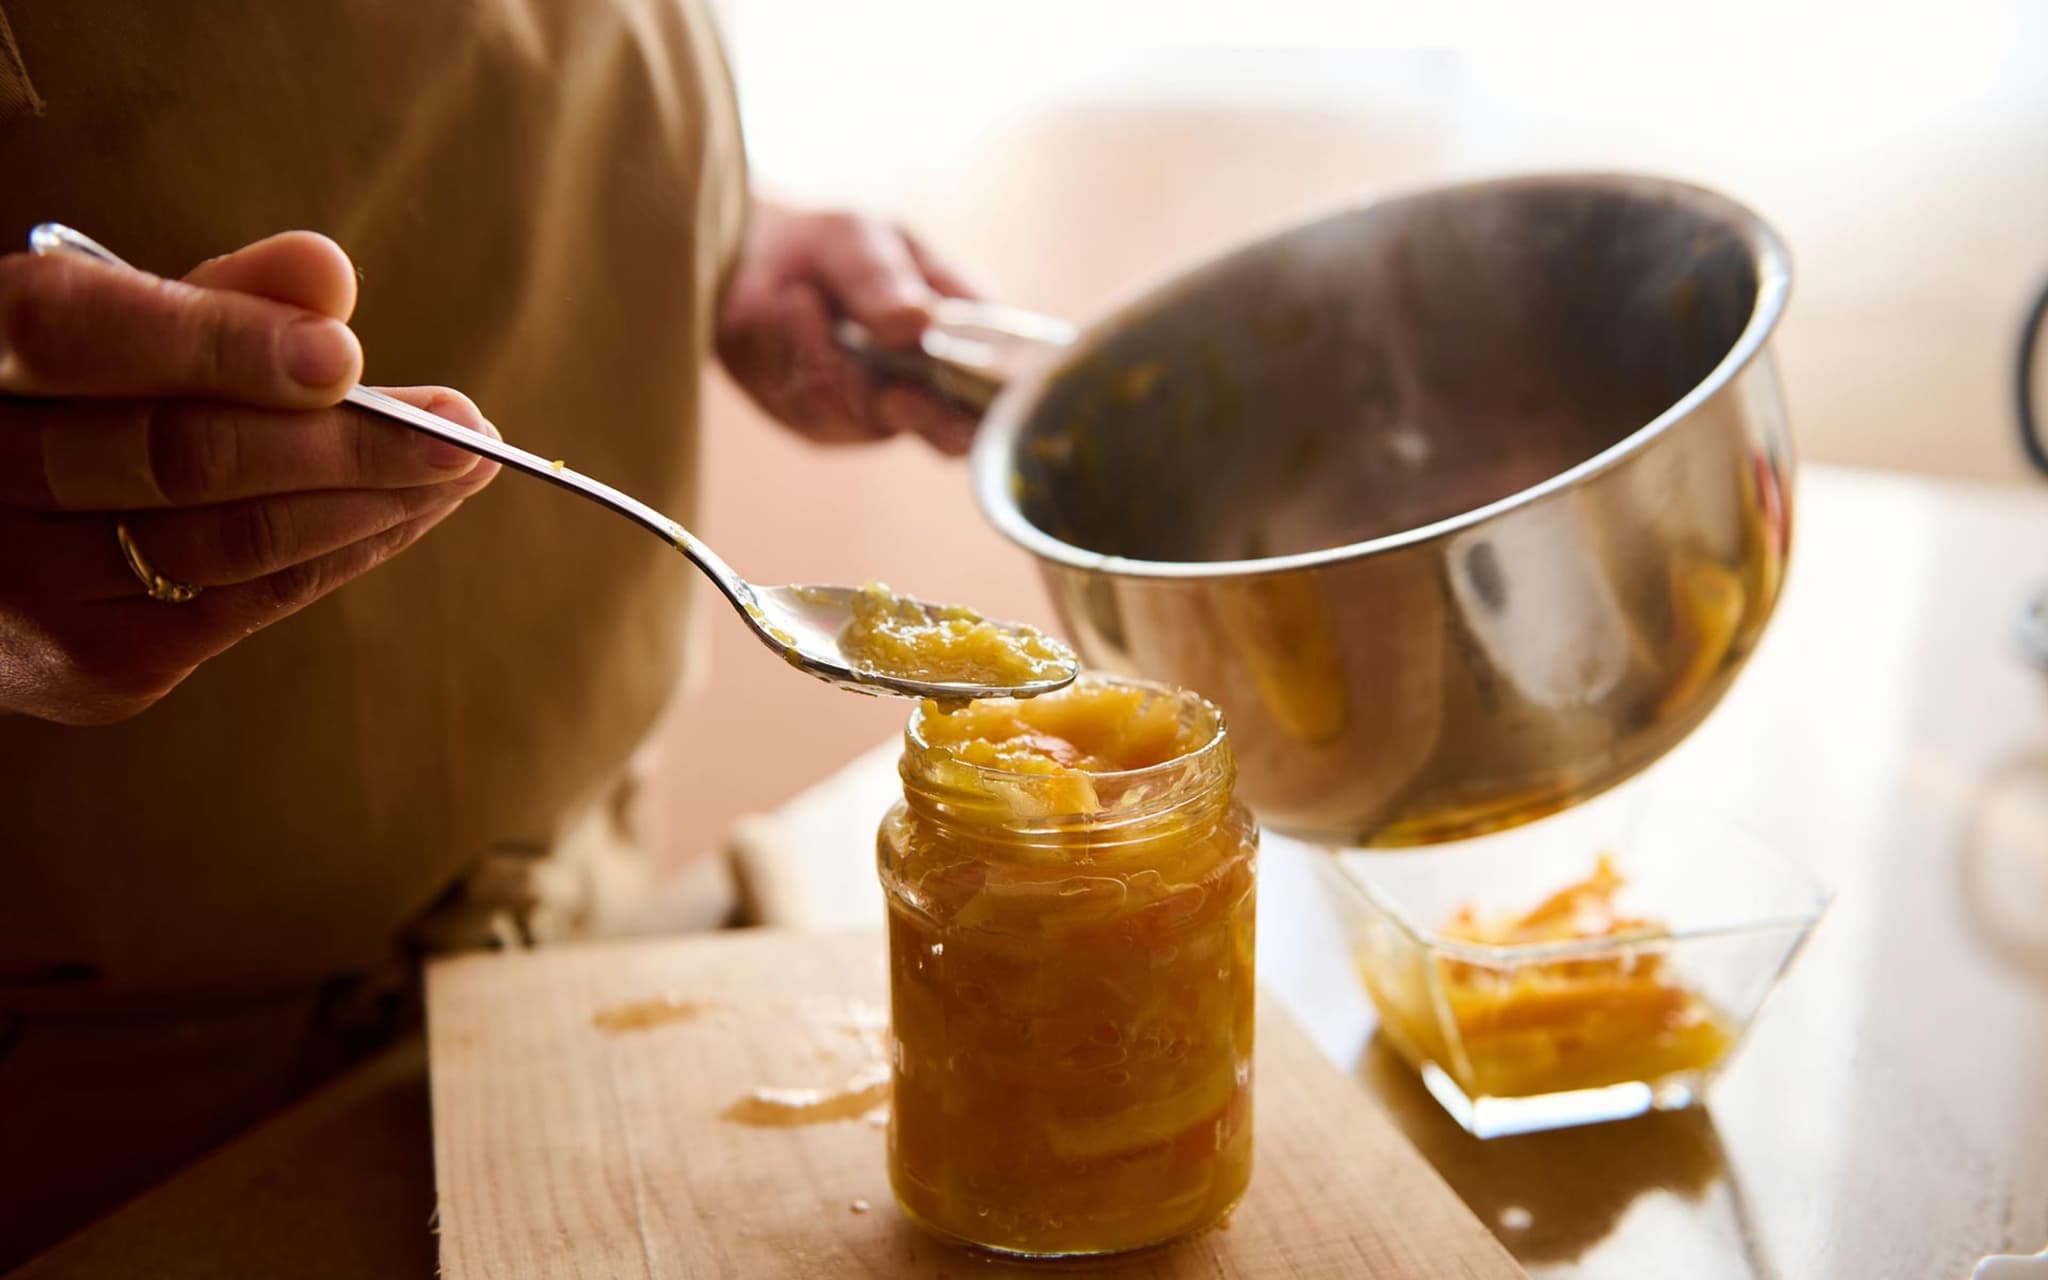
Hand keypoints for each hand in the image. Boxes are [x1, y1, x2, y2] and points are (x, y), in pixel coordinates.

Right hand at [0, 231, 499, 724]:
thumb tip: (325, 272)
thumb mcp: (101, 343)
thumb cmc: (57, 422)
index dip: (215, 344)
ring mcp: (25, 589)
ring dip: (370, 500)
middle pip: (175, 456)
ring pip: (228, 539)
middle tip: (462, 424)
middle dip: (341, 439)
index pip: (73, 333)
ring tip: (466, 463)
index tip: (343, 353)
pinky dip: (345, 551)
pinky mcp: (95, 666)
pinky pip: (250, 601)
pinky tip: (414, 511)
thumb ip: (202, 300)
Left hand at [716, 201, 983, 454]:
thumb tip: (919, 322)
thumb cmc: (832, 246)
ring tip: (798, 297)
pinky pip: (811, 411)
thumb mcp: (860, 241)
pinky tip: (781, 315)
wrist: (752, 259)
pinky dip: (787, 361)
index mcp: (970, 336)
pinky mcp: (825, 425)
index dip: (991, 408)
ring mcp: (880, 414)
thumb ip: (883, 279)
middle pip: (948, 434)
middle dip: (913, 410)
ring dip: (822, 356)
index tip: (950, 388)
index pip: (1002, 388)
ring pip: (865, 417)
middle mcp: (935, 386)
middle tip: (886, 390)